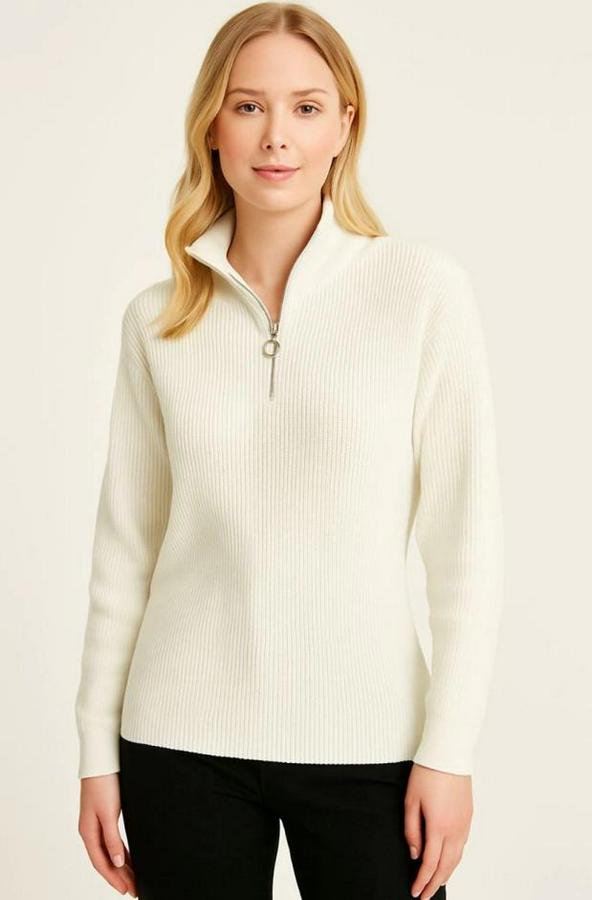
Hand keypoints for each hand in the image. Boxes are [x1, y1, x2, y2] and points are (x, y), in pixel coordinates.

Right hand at [78, 773, 136, 896]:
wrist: (102, 758)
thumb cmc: (103, 783)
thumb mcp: (108, 812)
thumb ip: (112, 838)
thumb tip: (117, 862)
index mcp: (88, 832)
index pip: (101, 863)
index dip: (114, 878)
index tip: (127, 890)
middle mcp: (91, 830)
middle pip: (106, 859)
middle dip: (120, 876)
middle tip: (135, 889)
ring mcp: (97, 823)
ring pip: (110, 851)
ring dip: (122, 865)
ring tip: (135, 878)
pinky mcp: (105, 814)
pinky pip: (112, 840)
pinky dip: (121, 852)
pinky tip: (129, 858)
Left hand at [404, 763, 472, 898]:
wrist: (449, 753)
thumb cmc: (428, 773)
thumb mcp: (410, 801)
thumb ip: (411, 830)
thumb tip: (415, 852)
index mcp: (438, 827)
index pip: (430, 863)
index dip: (422, 880)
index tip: (415, 891)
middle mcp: (455, 829)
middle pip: (446, 866)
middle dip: (435, 883)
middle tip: (426, 895)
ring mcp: (464, 823)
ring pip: (457, 858)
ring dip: (447, 873)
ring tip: (436, 883)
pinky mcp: (469, 816)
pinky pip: (463, 845)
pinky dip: (455, 859)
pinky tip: (449, 861)